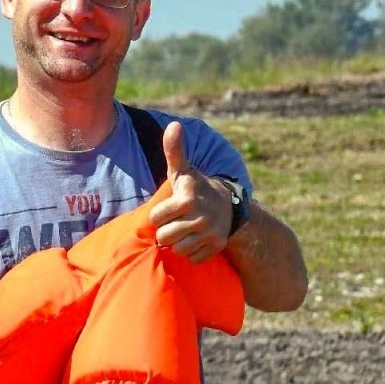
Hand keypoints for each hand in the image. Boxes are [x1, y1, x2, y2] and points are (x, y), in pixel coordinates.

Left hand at [148, 120, 232, 263]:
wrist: (228, 204)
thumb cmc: (195, 187)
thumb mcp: (182, 170)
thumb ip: (174, 150)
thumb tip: (173, 125)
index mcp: (187, 199)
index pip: (155, 219)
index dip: (160, 214)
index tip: (170, 208)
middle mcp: (201, 217)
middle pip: (164, 238)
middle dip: (167, 230)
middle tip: (177, 220)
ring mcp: (211, 234)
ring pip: (178, 250)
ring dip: (178, 242)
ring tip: (185, 229)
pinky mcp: (218, 247)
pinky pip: (192, 259)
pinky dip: (192, 252)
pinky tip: (196, 239)